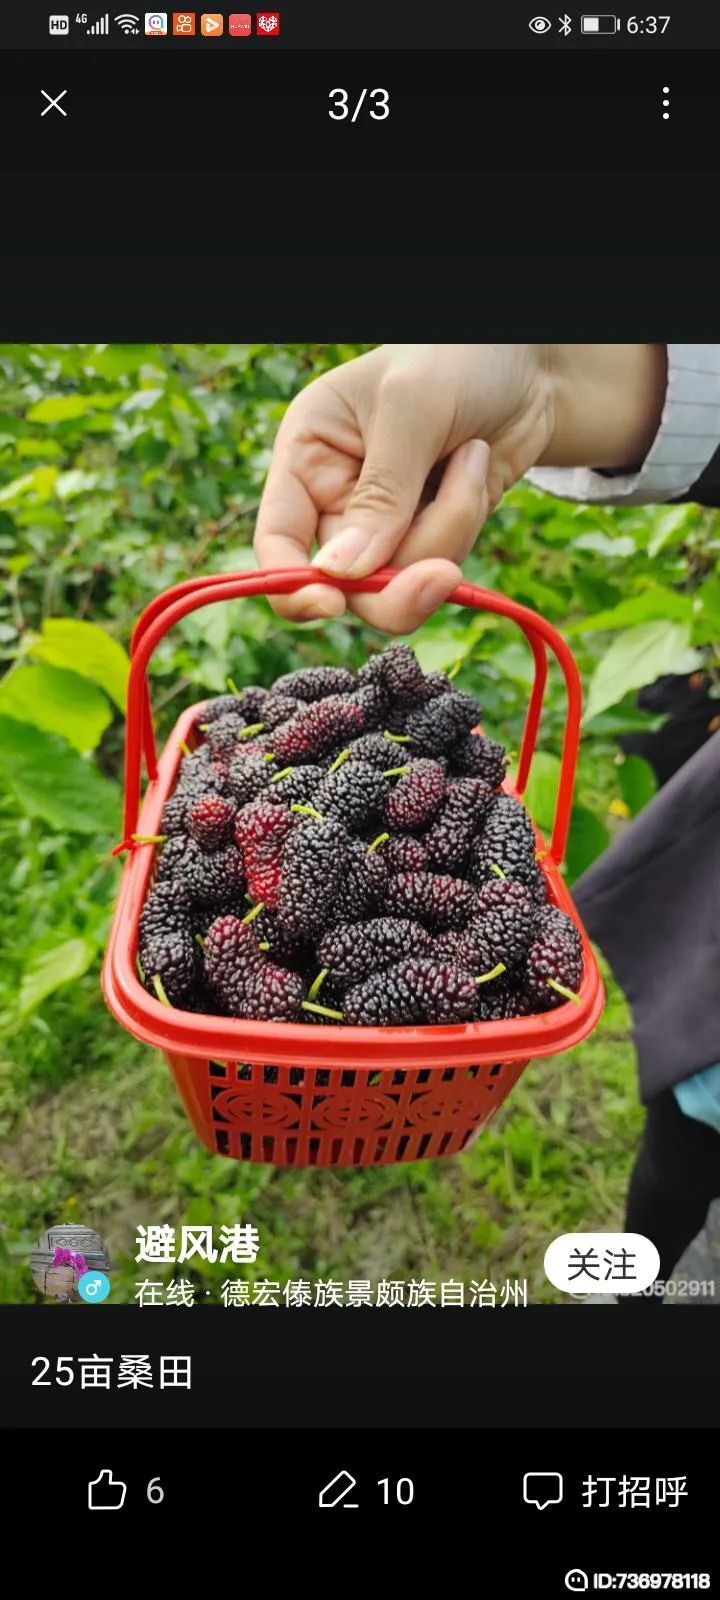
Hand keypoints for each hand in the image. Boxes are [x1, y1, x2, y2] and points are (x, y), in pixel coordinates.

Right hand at [254, 343, 665, 633]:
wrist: (528, 363)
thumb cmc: (456, 359)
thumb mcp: (412, 409)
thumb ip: (380, 494)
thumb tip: (341, 574)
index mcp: (308, 456)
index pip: (278, 539)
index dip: (293, 584)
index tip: (330, 604)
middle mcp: (337, 496)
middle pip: (345, 584)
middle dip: (395, 583)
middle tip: (442, 575)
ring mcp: (386, 523)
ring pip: (399, 581)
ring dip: (445, 534)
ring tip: (470, 462)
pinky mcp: (431, 535)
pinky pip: (438, 566)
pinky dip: (464, 525)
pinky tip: (477, 469)